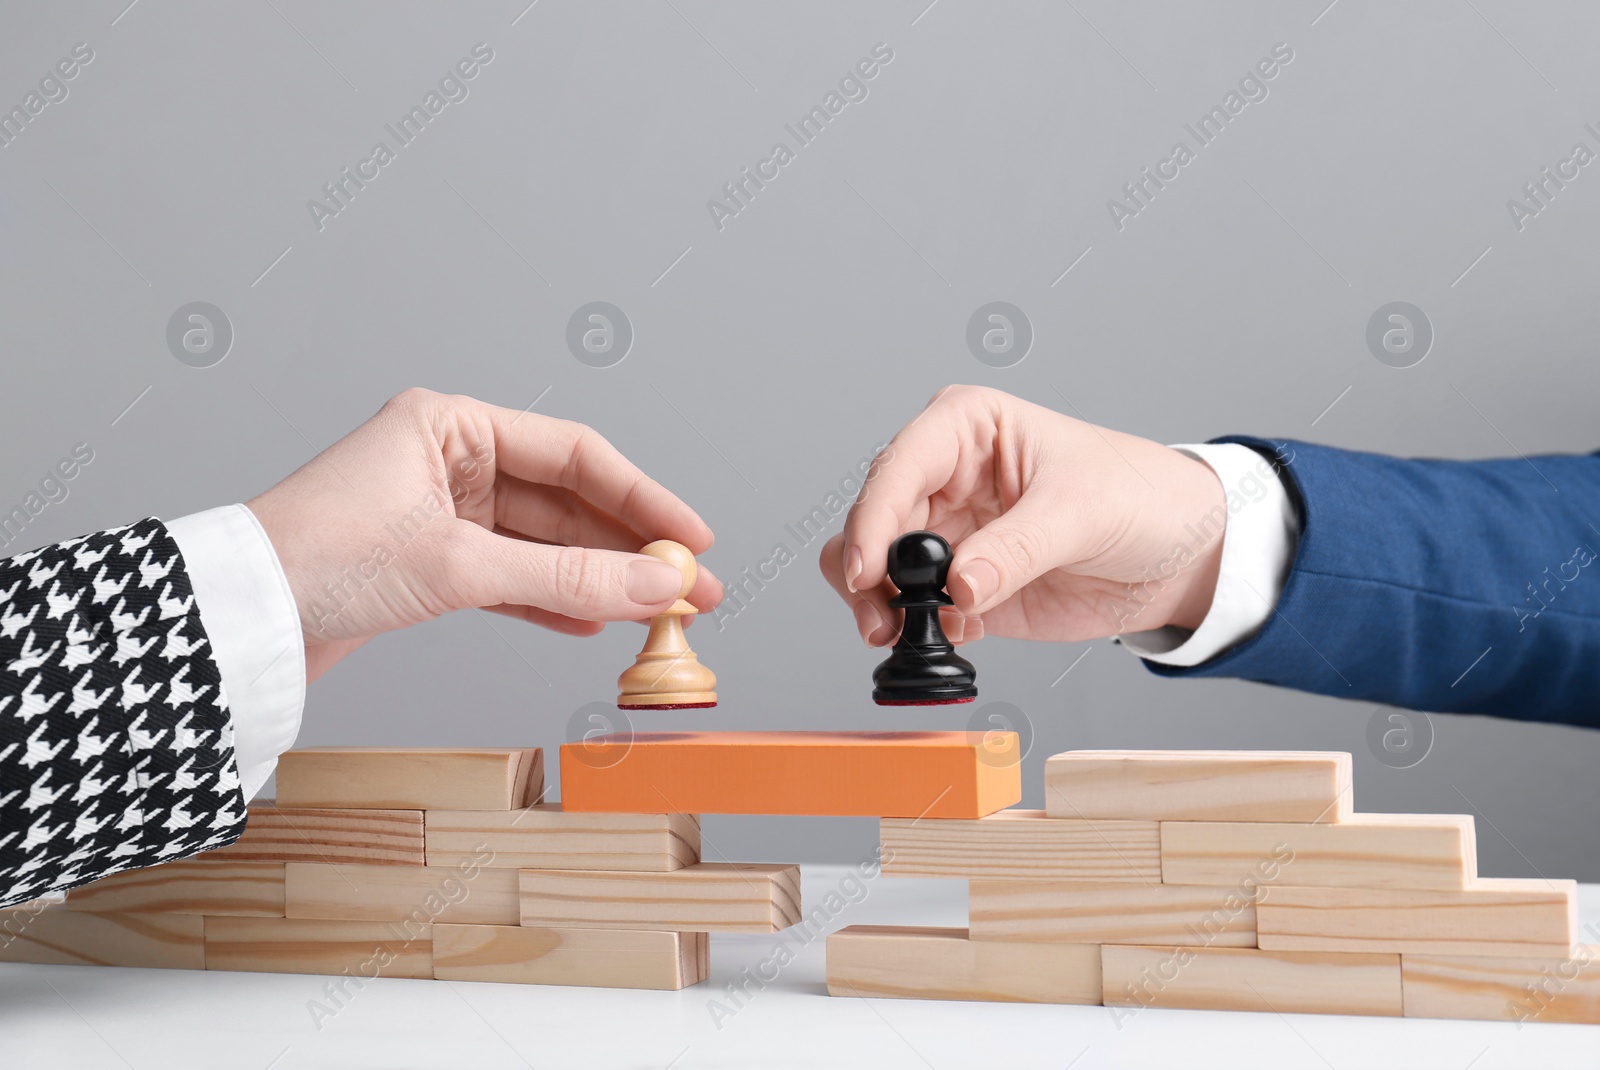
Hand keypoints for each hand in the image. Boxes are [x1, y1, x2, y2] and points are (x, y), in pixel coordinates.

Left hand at [247, 389, 721, 682]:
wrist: (236, 621)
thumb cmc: (316, 560)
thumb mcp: (458, 566)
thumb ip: (566, 577)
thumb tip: (654, 586)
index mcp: (450, 425)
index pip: (574, 454)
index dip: (643, 497)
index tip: (691, 539)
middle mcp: (449, 460)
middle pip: (566, 500)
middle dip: (630, 548)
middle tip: (691, 590)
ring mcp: (440, 513)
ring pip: (542, 544)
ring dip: (597, 580)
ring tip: (656, 615)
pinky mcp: (428, 563)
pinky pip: (511, 578)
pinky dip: (551, 602)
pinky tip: (593, 624)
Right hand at [820, 385, 1224, 646]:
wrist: (1179, 556)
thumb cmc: (1141, 497)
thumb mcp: (1082, 512)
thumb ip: (1016, 549)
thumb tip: (958, 587)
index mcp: (968, 428)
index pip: (900, 465)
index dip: (873, 516)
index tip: (867, 569)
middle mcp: (945, 476)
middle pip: (873, 517)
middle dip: (867, 569)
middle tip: (882, 618)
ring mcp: (948, 532)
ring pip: (874, 564)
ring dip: (877, 603)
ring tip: (901, 634)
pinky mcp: (958, 583)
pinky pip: (907, 606)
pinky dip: (912, 627)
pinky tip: (957, 634)